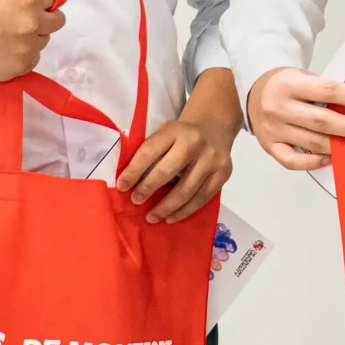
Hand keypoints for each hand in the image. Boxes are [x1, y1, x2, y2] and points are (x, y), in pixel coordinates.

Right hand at [0, 0, 70, 80]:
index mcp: (30, 0)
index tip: (27, 0)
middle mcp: (33, 26)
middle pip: (57, 21)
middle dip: (43, 16)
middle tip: (19, 16)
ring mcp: (27, 49)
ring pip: (45, 40)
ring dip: (33, 36)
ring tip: (7, 32)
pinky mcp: (20, 68)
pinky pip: (33, 58)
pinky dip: (23, 53)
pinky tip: (4, 46)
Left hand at [118, 68, 239, 222]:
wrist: (215, 128)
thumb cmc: (181, 136)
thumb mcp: (165, 133)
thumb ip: (150, 151)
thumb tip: (129, 181)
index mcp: (175, 130)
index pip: (149, 152)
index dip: (133, 171)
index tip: (122, 187)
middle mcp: (195, 143)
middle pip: (167, 172)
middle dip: (147, 189)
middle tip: (136, 201)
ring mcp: (211, 159)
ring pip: (186, 190)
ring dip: (166, 207)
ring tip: (152, 217)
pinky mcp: (223, 173)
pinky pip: (202, 198)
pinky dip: (185, 211)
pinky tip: (172, 217)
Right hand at [247, 68, 344, 170]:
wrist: (254, 90)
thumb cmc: (288, 84)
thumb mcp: (305, 77)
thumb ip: (327, 90)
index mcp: (290, 84)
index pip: (329, 91)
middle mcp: (279, 107)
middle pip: (322, 120)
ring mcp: (273, 129)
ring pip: (311, 142)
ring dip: (338, 146)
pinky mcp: (269, 146)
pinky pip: (292, 161)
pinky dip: (312, 163)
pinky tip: (330, 159)